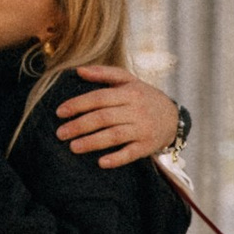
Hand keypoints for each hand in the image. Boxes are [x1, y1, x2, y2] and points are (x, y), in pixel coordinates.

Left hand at [55, 67, 180, 168]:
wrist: (173, 116)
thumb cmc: (143, 97)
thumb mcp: (128, 80)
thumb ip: (104, 73)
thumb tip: (78, 70)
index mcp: (128, 93)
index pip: (99, 97)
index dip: (78, 104)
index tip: (59, 112)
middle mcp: (136, 110)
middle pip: (104, 117)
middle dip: (79, 125)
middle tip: (60, 133)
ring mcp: (142, 129)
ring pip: (115, 135)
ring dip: (92, 142)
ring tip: (73, 147)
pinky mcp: (147, 146)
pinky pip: (131, 153)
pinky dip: (117, 158)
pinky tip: (101, 163)